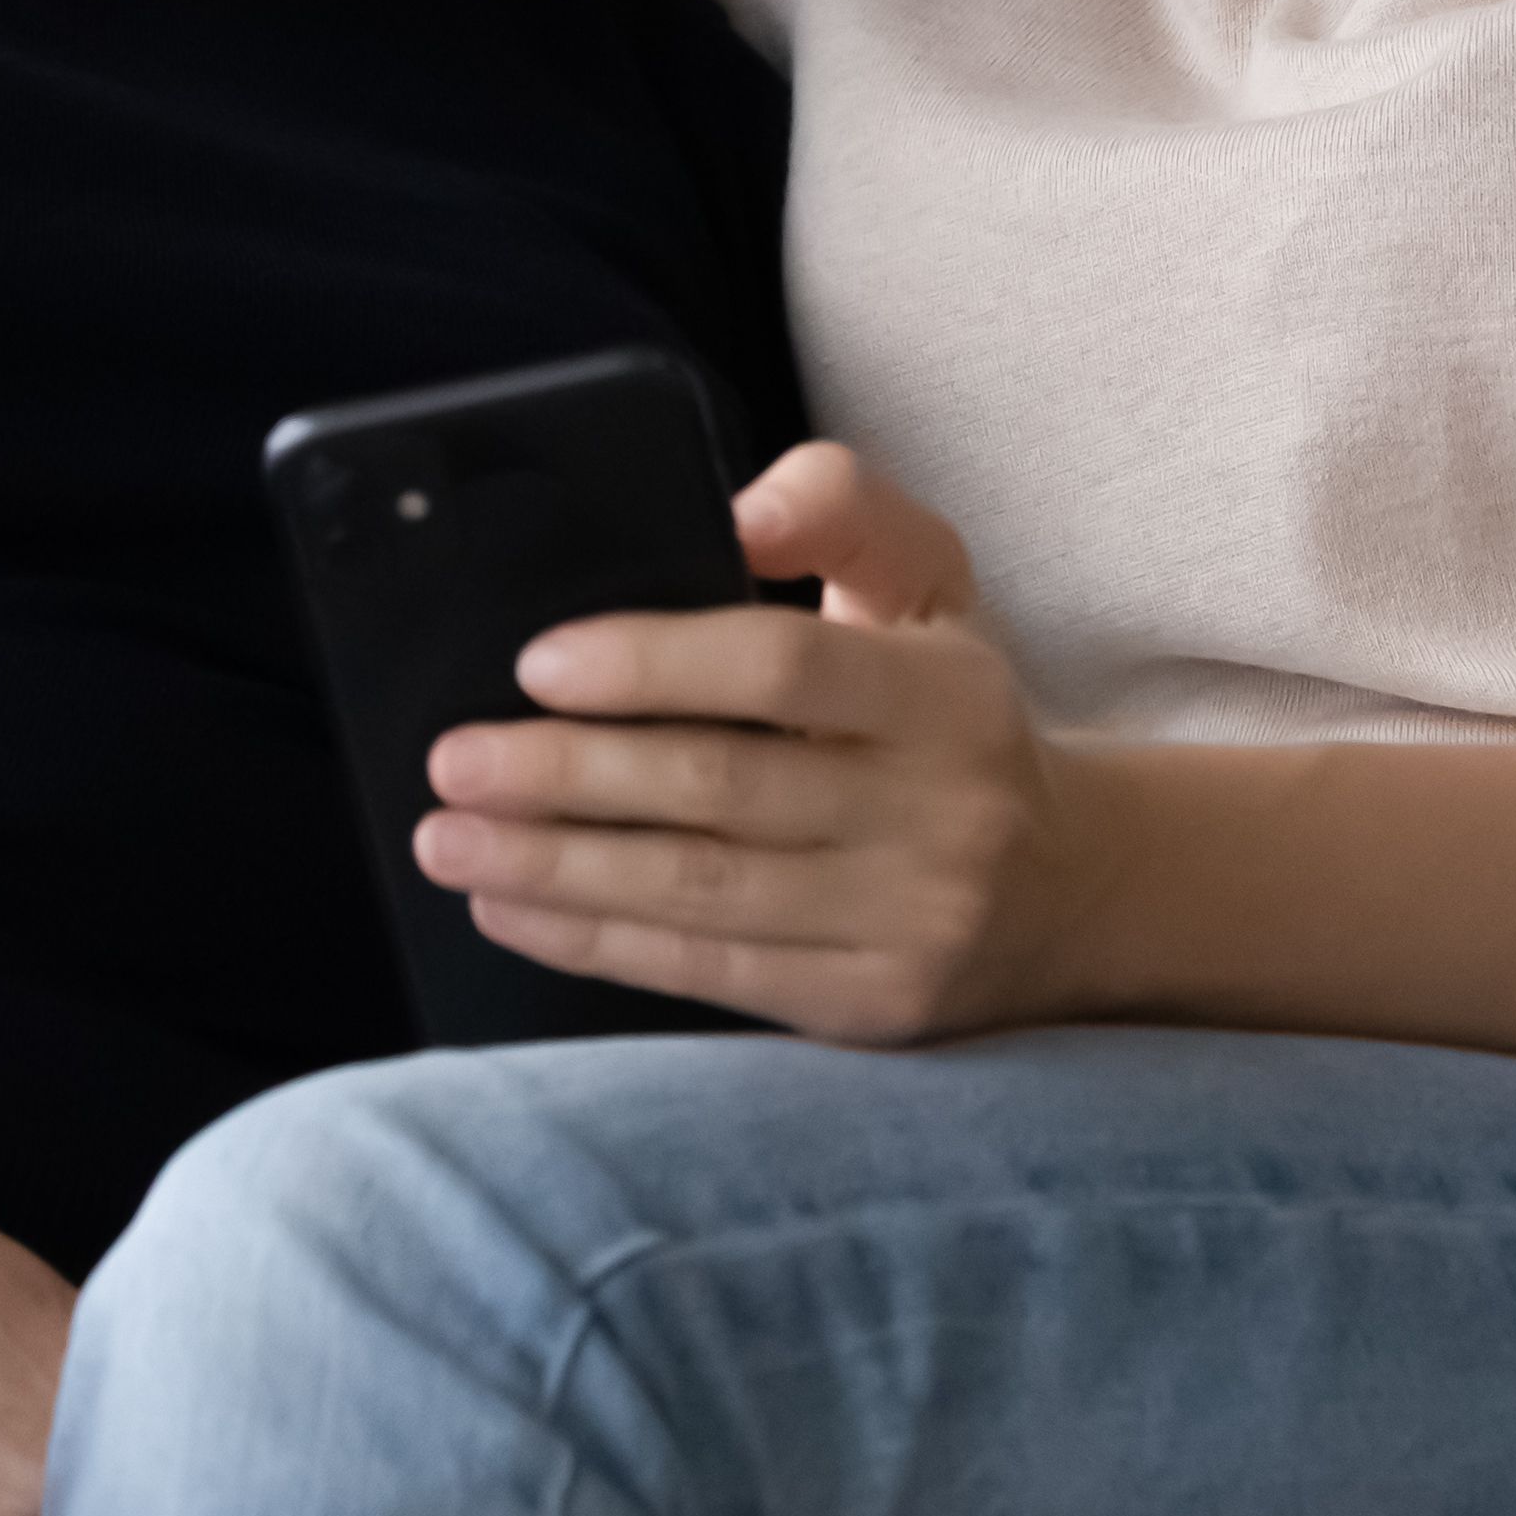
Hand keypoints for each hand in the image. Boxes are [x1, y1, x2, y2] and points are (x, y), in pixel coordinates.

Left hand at [416, 443, 1120, 1043]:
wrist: (1067, 892)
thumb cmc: (953, 714)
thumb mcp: (927, 585)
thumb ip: (841, 509)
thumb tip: (738, 512)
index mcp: (944, 691)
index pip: (784, 669)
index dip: (652, 664)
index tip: (537, 663)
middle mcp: (938, 812)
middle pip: (720, 790)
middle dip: (566, 777)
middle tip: (454, 760)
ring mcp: (904, 922)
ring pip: (700, 892)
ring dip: (554, 869)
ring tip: (448, 840)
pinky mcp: (865, 1007)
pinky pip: (707, 970)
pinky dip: (594, 942)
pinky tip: (511, 910)